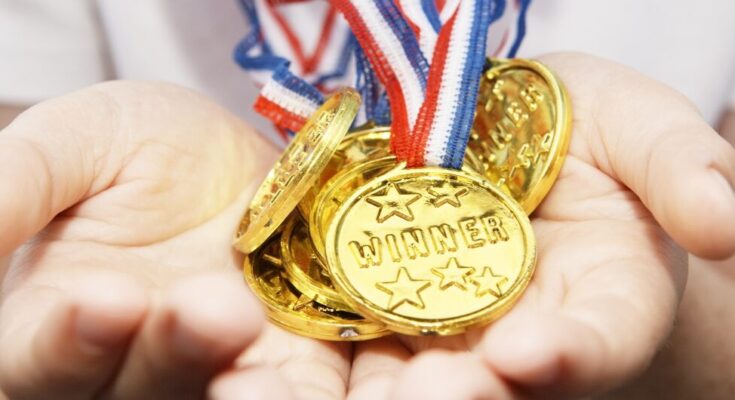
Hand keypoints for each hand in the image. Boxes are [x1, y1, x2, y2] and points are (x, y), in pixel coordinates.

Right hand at [0, 82, 349, 399]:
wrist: (231, 161)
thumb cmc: (139, 149)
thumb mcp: (74, 146)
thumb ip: (19, 186)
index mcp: (68, 328)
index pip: (45, 364)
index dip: (67, 343)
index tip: (104, 298)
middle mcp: (146, 367)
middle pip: (151, 390)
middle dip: (182, 356)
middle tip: (216, 310)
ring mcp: (231, 372)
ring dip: (276, 384)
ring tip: (297, 335)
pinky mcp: (304, 362)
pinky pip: (326, 386)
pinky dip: (356, 379)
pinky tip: (408, 361)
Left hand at [347, 52, 734, 398]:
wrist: (506, 134)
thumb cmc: (589, 133)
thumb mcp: (639, 128)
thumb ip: (681, 168)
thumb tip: (725, 223)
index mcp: (602, 297)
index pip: (599, 339)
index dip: (570, 355)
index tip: (529, 356)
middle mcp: (519, 329)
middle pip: (490, 382)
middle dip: (453, 394)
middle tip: (417, 396)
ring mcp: (444, 325)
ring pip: (408, 377)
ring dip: (372, 394)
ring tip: (318, 398)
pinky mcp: (378, 306)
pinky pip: (347, 340)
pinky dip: (315, 362)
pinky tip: (273, 368)